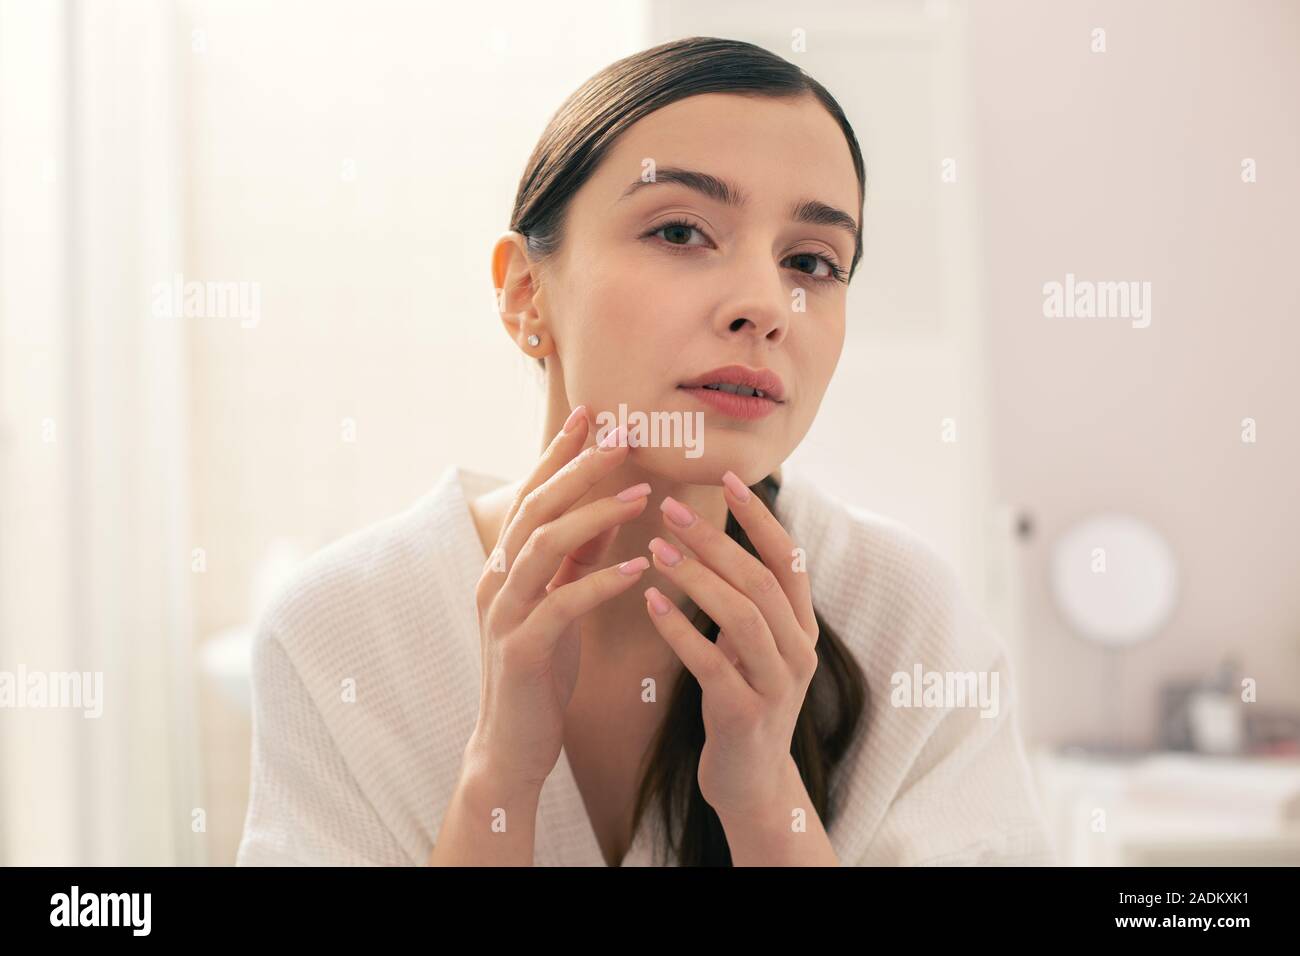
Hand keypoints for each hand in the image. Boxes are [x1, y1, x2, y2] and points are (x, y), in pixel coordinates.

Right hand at [466, 409, 650, 791]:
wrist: (511, 746)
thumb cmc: (540, 672)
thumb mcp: (561, 603)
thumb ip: (579, 558)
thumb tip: (612, 507)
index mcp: (504, 565)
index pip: (532, 494)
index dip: (558, 453)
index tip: (591, 415)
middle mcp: (496, 580)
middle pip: (535, 508)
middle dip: (578, 468)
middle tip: (622, 436)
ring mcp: (502, 615)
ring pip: (543, 546)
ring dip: (594, 515)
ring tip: (640, 493)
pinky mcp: (520, 652)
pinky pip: (561, 605)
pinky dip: (600, 581)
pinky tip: (637, 568)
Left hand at [641, 471, 818, 821]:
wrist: (749, 784)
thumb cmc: (740, 702)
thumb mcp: (752, 648)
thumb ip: (745, 602)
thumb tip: (717, 541)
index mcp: (802, 627)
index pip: (789, 558)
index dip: (760, 517)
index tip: (727, 476)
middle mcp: (799, 652)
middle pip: (762, 581)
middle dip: (716, 539)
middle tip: (670, 508)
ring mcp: (777, 686)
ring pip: (743, 617)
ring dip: (697, 578)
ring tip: (655, 549)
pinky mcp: (746, 716)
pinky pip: (712, 664)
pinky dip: (680, 630)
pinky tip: (650, 603)